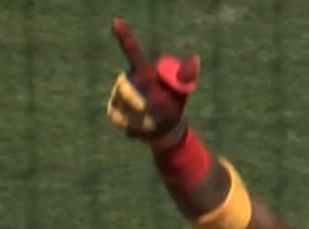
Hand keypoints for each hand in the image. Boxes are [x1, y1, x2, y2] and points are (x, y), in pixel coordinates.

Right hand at [104, 18, 200, 147]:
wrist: (164, 126)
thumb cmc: (173, 103)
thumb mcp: (182, 88)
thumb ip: (186, 74)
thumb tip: (195, 58)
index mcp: (143, 69)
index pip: (133, 51)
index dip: (125, 36)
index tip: (116, 21)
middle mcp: (127, 78)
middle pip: (128, 89)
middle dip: (143, 103)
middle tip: (157, 110)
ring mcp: (117, 93)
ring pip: (126, 106)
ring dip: (142, 117)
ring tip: (152, 119)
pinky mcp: (113, 109)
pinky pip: (123, 120)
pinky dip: (136, 127)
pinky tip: (143, 126)